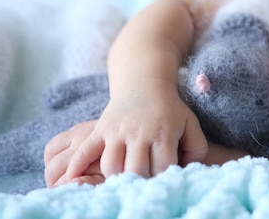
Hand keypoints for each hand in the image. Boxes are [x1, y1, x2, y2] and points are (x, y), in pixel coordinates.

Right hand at [44, 85, 207, 186]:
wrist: (144, 82)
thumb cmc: (170, 109)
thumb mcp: (190, 124)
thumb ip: (197, 148)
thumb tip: (188, 170)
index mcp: (163, 134)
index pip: (161, 167)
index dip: (162, 179)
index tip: (161, 182)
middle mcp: (139, 133)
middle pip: (135, 170)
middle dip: (139, 181)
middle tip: (141, 185)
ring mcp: (117, 131)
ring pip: (111, 164)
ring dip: (116, 177)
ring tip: (122, 180)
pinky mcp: (101, 129)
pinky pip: (85, 149)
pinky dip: (77, 165)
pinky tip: (72, 178)